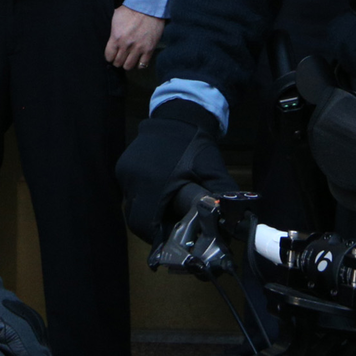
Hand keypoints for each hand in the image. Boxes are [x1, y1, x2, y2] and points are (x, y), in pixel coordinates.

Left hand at [105, 6, 164, 70]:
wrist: (148, 6)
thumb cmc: (131, 10)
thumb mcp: (116, 18)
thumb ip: (113, 32)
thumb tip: (111, 41)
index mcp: (116, 37)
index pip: (109, 56)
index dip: (110, 57)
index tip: (112, 56)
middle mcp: (126, 45)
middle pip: (118, 63)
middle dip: (118, 61)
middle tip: (121, 57)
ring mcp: (138, 48)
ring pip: (129, 66)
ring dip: (128, 64)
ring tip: (129, 59)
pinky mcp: (149, 49)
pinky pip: (142, 65)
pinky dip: (139, 64)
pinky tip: (138, 59)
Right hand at [116, 101, 231, 242]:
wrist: (178, 114)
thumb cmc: (196, 145)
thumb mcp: (212, 170)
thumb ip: (221, 196)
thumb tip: (234, 223)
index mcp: (155, 183)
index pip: (146, 225)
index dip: (157, 238)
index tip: (171, 242)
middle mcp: (134, 180)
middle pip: (136, 220)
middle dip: (152, 229)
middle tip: (170, 230)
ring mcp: (125, 173)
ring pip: (131, 207)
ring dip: (146, 214)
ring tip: (165, 211)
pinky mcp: (122, 167)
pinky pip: (129, 192)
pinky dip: (141, 198)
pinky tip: (157, 193)